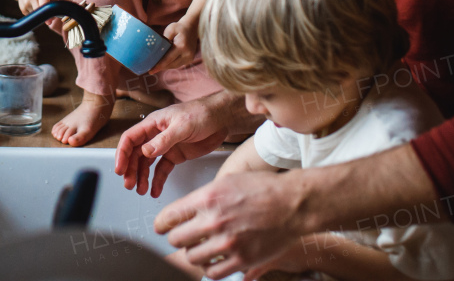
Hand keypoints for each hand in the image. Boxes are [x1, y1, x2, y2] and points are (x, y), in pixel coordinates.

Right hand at [16, 0, 56, 15]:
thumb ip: (55, 2)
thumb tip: (52, 18)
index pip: (45, 5)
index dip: (47, 15)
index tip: (49, 22)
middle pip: (40, 12)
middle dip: (44, 17)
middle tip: (48, 18)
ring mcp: (26, 2)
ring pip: (36, 16)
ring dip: (39, 14)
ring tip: (39, 5)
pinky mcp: (22, 8)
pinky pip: (31, 16)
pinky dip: (34, 14)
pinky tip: (33, 6)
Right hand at [114, 94, 230, 196]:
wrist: (222, 118)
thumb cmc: (202, 113)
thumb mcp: (182, 125)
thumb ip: (164, 139)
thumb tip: (146, 151)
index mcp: (153, 123)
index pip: (130, 139)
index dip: (122, 154)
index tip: (120, 169)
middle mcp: (156, 135)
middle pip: (136, 154)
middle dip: (131, 170)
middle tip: (130, 184)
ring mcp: (166, 146)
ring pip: (147, 164)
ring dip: (142, 177)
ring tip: (141, 190)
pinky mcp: (176, 155)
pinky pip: (162, 169)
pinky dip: (157, 180)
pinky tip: (155, 190)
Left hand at [150, 17, 198, 73]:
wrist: (192, 27)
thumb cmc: (179, 27)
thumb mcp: (170, 29)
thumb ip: (164, 39)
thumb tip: (156, 51)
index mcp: (182, 46)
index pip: (168, 59)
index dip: (159, 66)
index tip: (151, 71)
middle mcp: (187, 54)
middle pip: (171, 64)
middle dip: (160, 67)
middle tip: (150, 70)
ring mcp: (190, 57)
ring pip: (174, 66)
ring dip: (165, 67)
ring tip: (155, 67)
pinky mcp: (190, 59)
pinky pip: (178, 64)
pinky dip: (170, 64)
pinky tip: (164, 63)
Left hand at [155, 170, 305, 279]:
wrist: (293, 203)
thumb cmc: (264, 189)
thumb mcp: (227, 181)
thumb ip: (204, 197)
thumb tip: (185, 210)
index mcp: (208, 198)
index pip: (168, 217)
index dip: (161, 224)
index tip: (160, 227)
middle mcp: (214, 220)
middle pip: (176, 239)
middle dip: (177, 238)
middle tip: (182, 236)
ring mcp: (227, 243)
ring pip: (191, 257)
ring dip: (193, 253)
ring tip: (201, 247)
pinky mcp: (241, 259)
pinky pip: (212, 272)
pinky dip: (210, 268)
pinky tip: (215, 260)